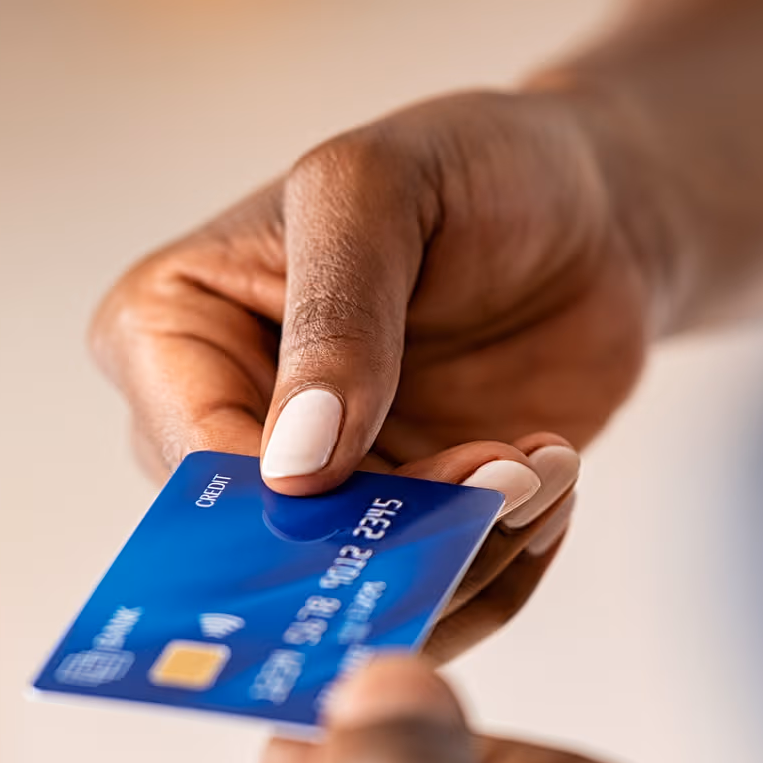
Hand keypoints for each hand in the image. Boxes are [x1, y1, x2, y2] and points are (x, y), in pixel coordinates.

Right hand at [92, 90, 653, 655]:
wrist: (591, 211)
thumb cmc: (471, 166)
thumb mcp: (379, 191)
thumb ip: (334, 313)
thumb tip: (296, 466)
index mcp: (171, 334)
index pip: (198, 463)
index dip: (295, 506)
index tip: (411, 494)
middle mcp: (225, 426)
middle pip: (275, 549)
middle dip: (397, 536)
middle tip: (507, 475)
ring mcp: (319, 488)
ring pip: (363, 590)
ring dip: (471, 551)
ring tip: (543, 463)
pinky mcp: (403, 525)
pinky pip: (438, 596)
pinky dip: (505, 562)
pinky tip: (552, 479)